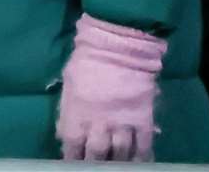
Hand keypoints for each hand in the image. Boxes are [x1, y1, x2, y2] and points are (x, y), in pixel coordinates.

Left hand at [57, 13, 164, 160]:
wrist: (119, 47)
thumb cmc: (87, 61)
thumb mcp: (68, 83)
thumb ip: (68, 109)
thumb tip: (64, 132)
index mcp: (77, 110)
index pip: (72, 142)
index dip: (71, 156)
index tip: (70, 163)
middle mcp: (100, 121)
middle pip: (96, 152)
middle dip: (93, 163)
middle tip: (93, 167)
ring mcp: (123, 121)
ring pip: (120, 152)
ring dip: (116, 162)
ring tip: (114, 166)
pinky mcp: (143, 118)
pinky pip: (143, 145)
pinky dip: (141, 157)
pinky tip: (138, 162)